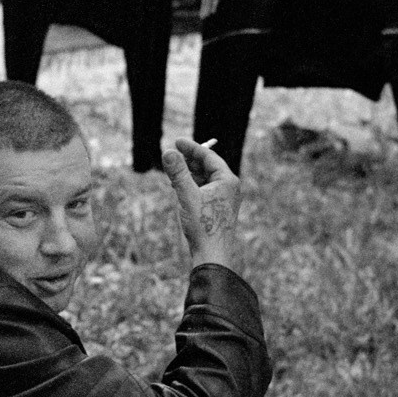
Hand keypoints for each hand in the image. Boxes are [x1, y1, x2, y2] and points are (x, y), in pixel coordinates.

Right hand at [160, 138, 241, 274]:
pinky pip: (204, 191)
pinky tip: (179, 188)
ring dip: (189, 173)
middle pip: (207, 166)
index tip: (176, 142)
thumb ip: (178, 172)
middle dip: (189, 160)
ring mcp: (224, 199)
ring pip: (205, 179)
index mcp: (227, 180)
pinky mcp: (217, 209)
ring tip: (172, 172)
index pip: (209, 156)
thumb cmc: (203, 226)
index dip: (191, 147)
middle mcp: (229, 188)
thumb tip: (168, 152)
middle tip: (172, 155)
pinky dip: (192, 186)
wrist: (212, 255)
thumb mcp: (187, 195)